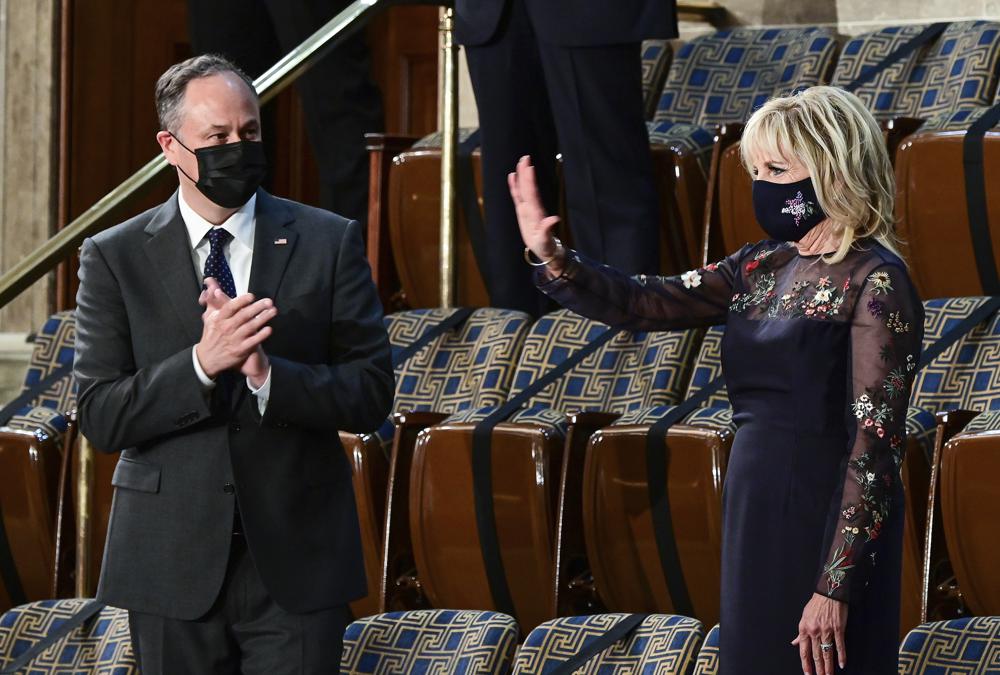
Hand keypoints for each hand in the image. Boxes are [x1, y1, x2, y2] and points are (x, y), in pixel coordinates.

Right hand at [196, 280, 275, 379]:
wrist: (208, 359)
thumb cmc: (211, 335)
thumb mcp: (209, 318)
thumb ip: (213, 302)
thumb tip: (212, 286)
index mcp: (219, 319)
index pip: (230, 307)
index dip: (241, 301)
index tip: (251, 296)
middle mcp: (227, 328)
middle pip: (244, 315)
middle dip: (257, 307)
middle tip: (268, 301)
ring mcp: (234, 339)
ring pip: (250, 327)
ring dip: (263, 318)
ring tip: (273, 311)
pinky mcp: (240, 350)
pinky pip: (253, 341)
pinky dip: (261, 335)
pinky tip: (269, 329)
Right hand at [508, 155, 562, 273]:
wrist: (544, 249)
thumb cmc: (545, 245)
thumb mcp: (545, 239)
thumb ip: (548, 229)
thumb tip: (555, 219)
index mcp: (535, 213)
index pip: (532, 193)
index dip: (530, 181)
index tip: (529, 167)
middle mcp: (531, 208)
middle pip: (528, 188)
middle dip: (526, 173)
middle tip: (525, 158)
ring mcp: (527, 209)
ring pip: (523, 190)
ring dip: (522, 176)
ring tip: (520, 163)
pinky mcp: (523, 212)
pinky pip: (518, 196)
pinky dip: (515, 186)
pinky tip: (513, 177)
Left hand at [792, 593, 847, 673]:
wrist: (829, 593)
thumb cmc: (816, 604)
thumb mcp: (804, 617)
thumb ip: (801, 633)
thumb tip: (795, 643)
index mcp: (804, 628)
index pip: (804, 651)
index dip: (805, 664)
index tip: (807, 674)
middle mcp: (814, 631)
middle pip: (816, 654)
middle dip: (818, 669)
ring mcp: (827, 630)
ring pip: (827, 652)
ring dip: (828, 666)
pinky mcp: (838, 629)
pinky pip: (840, 645)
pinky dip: (841, 656)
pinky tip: (841, 664)